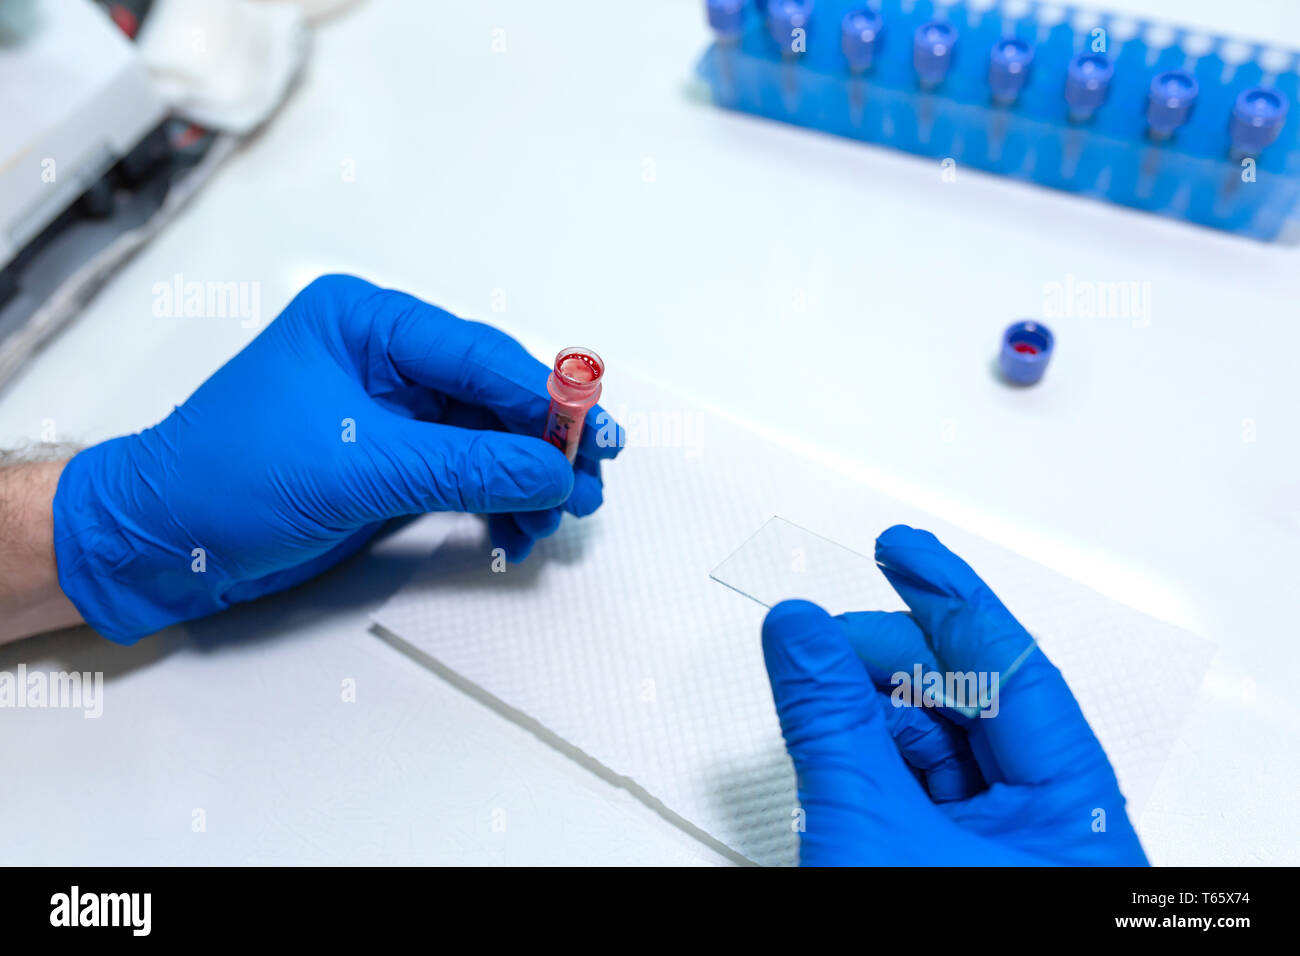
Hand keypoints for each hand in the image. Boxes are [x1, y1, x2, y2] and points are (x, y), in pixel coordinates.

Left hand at [53, 274, 621, 643]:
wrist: (159, 543)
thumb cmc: (224, 480)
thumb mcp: (358, 468)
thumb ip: (466, 466)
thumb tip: (553, 470)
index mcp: (368, 324)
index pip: (480, 356)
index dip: (546, 400)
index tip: (594, 439)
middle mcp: (384, 358)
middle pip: (493, 395)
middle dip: (543, 445)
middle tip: (589, 486)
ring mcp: (389, 412)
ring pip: (486, 439)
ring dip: (524, 481)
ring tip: (552, 521)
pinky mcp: (388, 461)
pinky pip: (463, 473)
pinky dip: (493, 503)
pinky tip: (510, 532)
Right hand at [761, 524, 1147, 865]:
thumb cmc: (924, 952)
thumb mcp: (867, 821)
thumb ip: (829, 718)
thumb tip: (799, 631)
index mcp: (1073, 817)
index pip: (1014, 668)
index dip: (952, 595)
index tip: (902, 548)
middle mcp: (1053, 829)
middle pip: (977, 699)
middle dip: (894, 656)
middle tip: (824, 636)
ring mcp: (1010, 849)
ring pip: (946, 743)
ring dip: (877, 709)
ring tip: (820, 685)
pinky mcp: (966, 864)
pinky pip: (927, 785)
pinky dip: (878, 754)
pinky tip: (839, 736)